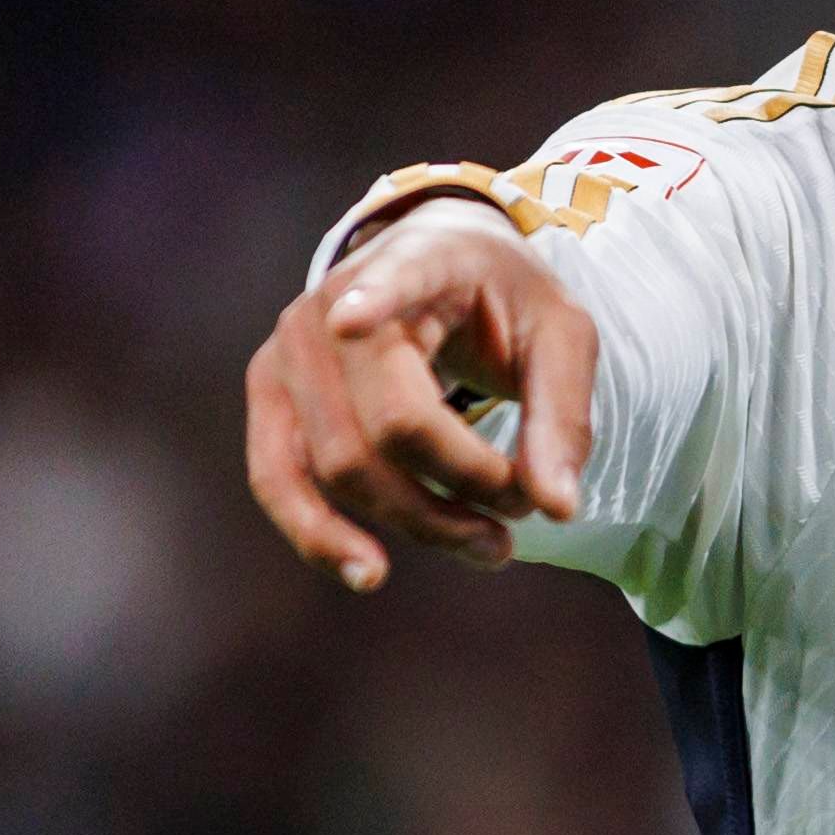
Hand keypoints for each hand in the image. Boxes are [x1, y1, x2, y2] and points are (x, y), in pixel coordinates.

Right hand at [240, 198, 599, 589]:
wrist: (438, 267)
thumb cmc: (504, 303)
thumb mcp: (561, 338)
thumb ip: (563, 417)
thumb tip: (558, 509)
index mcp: (420, 260)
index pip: (395, 281)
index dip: (371, 301)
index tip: (350, 321)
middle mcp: (334, 300)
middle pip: (390, 425)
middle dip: (466, 488)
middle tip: (524, 510)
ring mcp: (289, 348)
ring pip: (341, 467)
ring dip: (421, 523)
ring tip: (488, 544)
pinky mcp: (270, 394)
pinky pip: (277, 479)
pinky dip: (320, 535)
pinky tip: (369, 573)